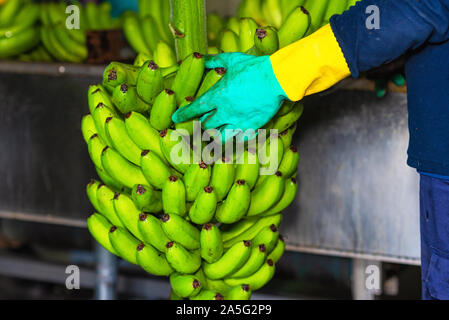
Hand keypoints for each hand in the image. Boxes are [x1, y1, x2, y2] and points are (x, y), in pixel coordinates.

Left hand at [171, 53, 288, 138]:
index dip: (183, 114)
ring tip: (214, 137)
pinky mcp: (251, 128)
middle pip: (205, 125)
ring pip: (219, 137)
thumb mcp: (232, 60)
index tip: (175, 118)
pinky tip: (232, 143)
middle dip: (201, 125)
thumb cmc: (255, 67)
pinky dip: (233, 143)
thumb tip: (201, 58)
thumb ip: (215, 61)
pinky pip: (237, 142)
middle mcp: (224, 111)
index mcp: (217, 95)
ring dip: (215, 137)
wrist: (277, 78)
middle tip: (200, 126)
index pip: (194, 108)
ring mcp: (237, 122)